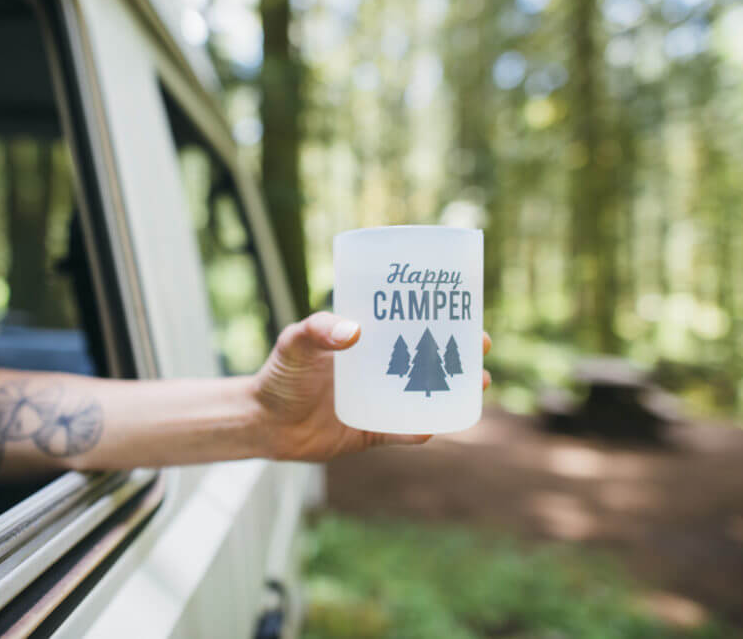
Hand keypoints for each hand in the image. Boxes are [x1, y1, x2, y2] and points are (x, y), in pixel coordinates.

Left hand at [251, 312, 491, 461]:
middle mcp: (376, 370)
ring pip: (424, 394)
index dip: (436, 318)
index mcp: (364, 342)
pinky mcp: (370, 433)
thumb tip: (354, 331)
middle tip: (481, 346)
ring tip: (478, 384)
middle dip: (457, 352)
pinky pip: (402, 432)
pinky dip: (420, 430)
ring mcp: (377, 402)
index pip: (407, 325)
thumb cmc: (278, 375)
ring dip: (452, 390)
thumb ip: (317, 331)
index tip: (463, 309)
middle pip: (426, 358)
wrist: (262, 423)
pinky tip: (437, 425)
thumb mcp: (294, 344)